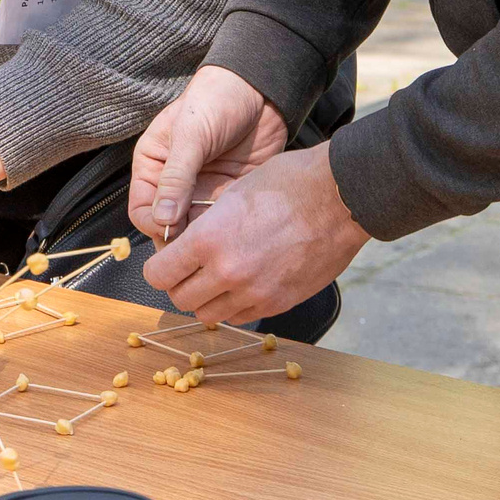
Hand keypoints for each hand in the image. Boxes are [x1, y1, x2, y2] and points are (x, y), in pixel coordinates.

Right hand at [128, 65, 288, 243]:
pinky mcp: (228, 196)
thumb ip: (176, 177)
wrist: (260, 90)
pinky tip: (235, 229)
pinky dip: (226, 231)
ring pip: (195, 229)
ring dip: (205, 237)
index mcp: (153, 166)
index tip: (173, 229)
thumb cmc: (217, 100)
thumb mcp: (191, 135)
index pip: (142, 209)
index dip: (154, 224)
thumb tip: (162, 218)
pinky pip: (222, 223)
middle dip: (180, 238)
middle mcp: (174, 184)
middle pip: (168, 226)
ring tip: (219, 237)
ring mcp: (202, 192)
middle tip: (197, 244)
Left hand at [140, 143, 365, 321]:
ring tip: (218, 277)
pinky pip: (241, 316)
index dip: (158, 268)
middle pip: (181, 299)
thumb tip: (187, 245)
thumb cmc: (290, 183)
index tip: (165, 261)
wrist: (341, 198)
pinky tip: (244, 283)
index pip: (159, 275)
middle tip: (190, 269)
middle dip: (180, 285)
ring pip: (209, 315)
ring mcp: (255, 292)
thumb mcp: (234, 193)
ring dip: (207, 299)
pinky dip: (234, 305)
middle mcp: (228, 272)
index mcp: (210, 239)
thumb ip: (205, 227)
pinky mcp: (280, 303)